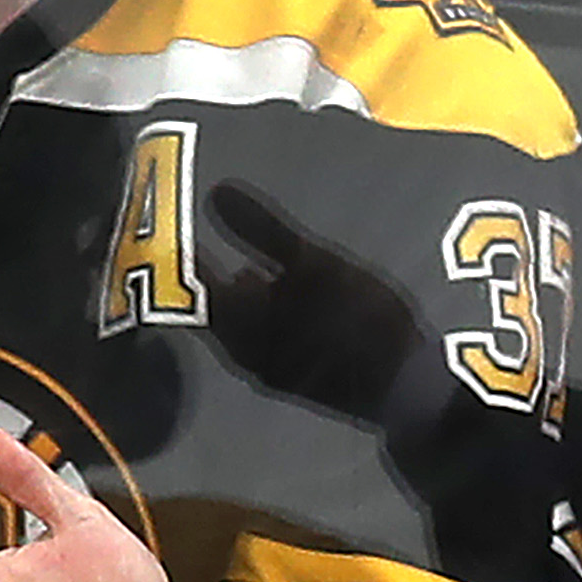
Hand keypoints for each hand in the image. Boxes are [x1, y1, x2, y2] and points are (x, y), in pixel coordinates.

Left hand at [203, 179, 426, 421]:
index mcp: (239, 322)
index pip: (190, 283)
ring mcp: (270, 370)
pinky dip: (265, 318)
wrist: (408, 389)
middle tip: (206, 246)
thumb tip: (214, 192)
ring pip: (240, 328)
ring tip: (248, 270)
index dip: (181, 253)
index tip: (173, 228)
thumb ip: (262, 230)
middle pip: (213, 310)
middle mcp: (243, 352)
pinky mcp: (297, 381)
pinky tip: (285, 304)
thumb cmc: (359, 319)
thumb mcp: (313, 263)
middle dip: (210, 279)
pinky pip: (265, 341)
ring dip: (240, 301)